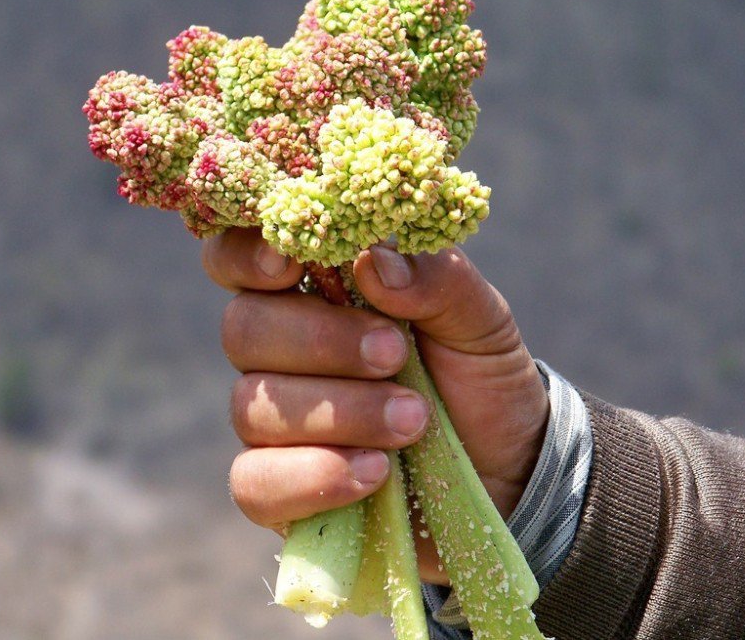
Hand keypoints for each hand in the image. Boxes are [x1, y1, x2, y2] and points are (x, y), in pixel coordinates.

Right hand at [202, 228, 548, 583]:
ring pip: (253, 406)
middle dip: (322, 342)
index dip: (244, 255)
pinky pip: (254, 482)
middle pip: (242, 328)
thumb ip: (437, 280)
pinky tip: (376, 473)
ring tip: (415, 421)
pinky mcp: (276, 490)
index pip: (238, 256)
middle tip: (396, 355)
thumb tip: (374, 263)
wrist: (507, 470)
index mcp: (313, 289)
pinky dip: (315, 475)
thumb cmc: (477, 377)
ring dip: (341, 413)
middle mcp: (278, 351)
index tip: (287, 264)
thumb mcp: (480, 319)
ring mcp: (272, 423)